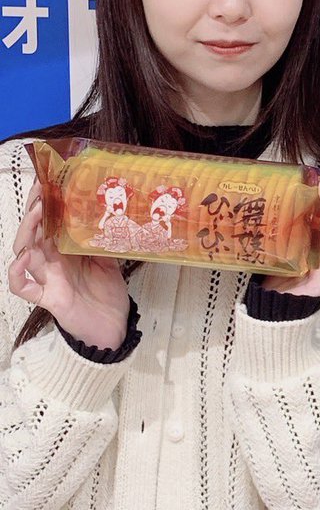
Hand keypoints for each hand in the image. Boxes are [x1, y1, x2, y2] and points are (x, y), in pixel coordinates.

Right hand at [7, 182, 130, 349]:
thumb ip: (102, 241)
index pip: (48, 223)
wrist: (113, 326)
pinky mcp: (49, 298)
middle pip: (32, 233)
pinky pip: (25, 288)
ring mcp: (48, 279)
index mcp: (65, 251)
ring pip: (24, 253)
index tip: (47, 183)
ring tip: (36, 215)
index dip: (44, 204)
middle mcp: (52, 262)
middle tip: (41, 193)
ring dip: (27, 233)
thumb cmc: (107, 294)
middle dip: (33, 212)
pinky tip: (22, 260)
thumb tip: (108, 215)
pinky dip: (17, 275)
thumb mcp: (109, 260)